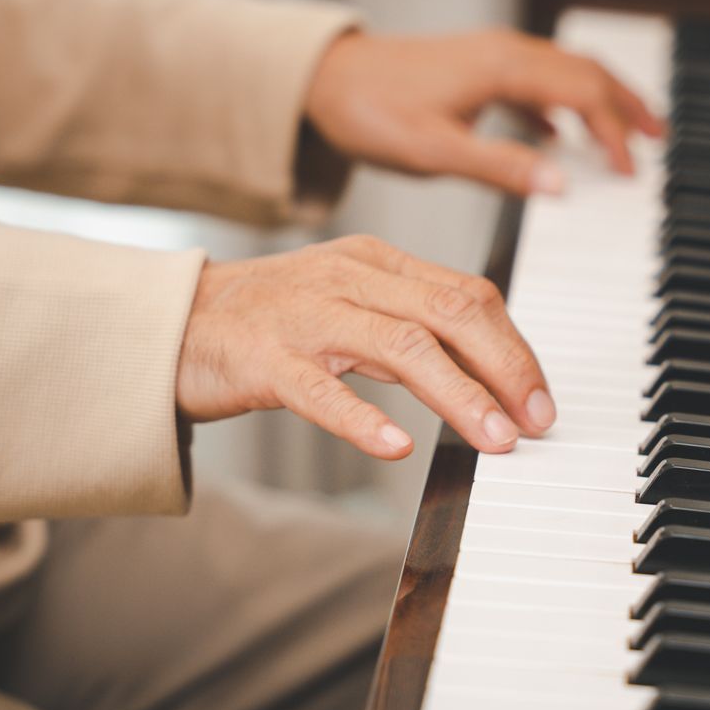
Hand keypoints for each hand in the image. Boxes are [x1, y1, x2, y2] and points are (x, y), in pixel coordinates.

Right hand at [176, 235, 555, 459]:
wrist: (168, 323)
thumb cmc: (271, 320)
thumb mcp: (352, 305)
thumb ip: (414, 327)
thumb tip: (491, 372)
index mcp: (378, 263)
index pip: (469, 295)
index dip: (515, 348)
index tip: (541, 399)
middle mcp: (349, 279)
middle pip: (451, 313)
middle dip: (506, 368)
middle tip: (536, 421)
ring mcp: (305, 317)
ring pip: (402, 347)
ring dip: (459, 396)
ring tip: (495, 438)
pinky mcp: (262, 359)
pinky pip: (321, 389)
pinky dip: (363, 419)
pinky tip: (397, 446)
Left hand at [303, 28, 662, 195]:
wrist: (321, 80)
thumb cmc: (370, 110)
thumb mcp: (436, 150)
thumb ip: (502, 168)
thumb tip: (562, 183)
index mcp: (504, 68)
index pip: (583, 92)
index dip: (615, 130)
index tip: (632, 169)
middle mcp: (504, 52)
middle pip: (586, 72)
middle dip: (626, 105)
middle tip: (659, 139)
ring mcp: (491, 56)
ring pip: (565, 72)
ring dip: (600, 100)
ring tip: (627, 132)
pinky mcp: (476, 68)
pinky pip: (536, 80)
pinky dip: (562, 104)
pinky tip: (559, 134)